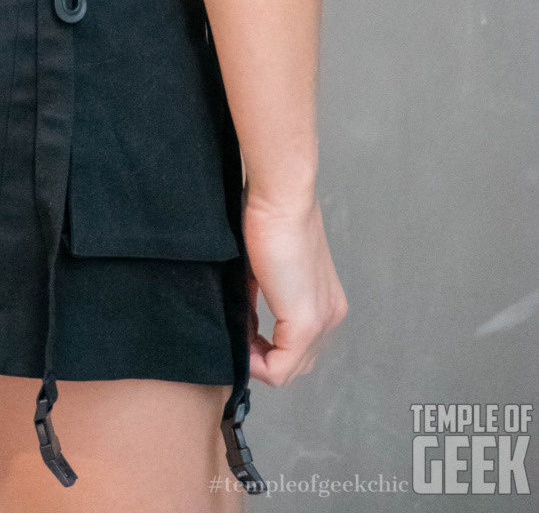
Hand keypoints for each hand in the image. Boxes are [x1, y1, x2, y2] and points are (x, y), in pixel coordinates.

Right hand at [242, 192, 346, 385]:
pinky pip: (280, 369)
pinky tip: (239, 341)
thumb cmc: (266, 217)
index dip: (265, 347)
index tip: (239, 328)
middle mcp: (331, 315)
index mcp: (324, 300)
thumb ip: (257, 299)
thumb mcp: (261, 268)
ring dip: (258, 360)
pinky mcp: (307, 323)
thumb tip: (239, 325)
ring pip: (290, 369)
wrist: (280, 197)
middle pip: (296, 363)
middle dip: (262, 356)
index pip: (298, 347)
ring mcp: (322, 321)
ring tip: (237, 336)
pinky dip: (256, 363)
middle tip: (236, 336)